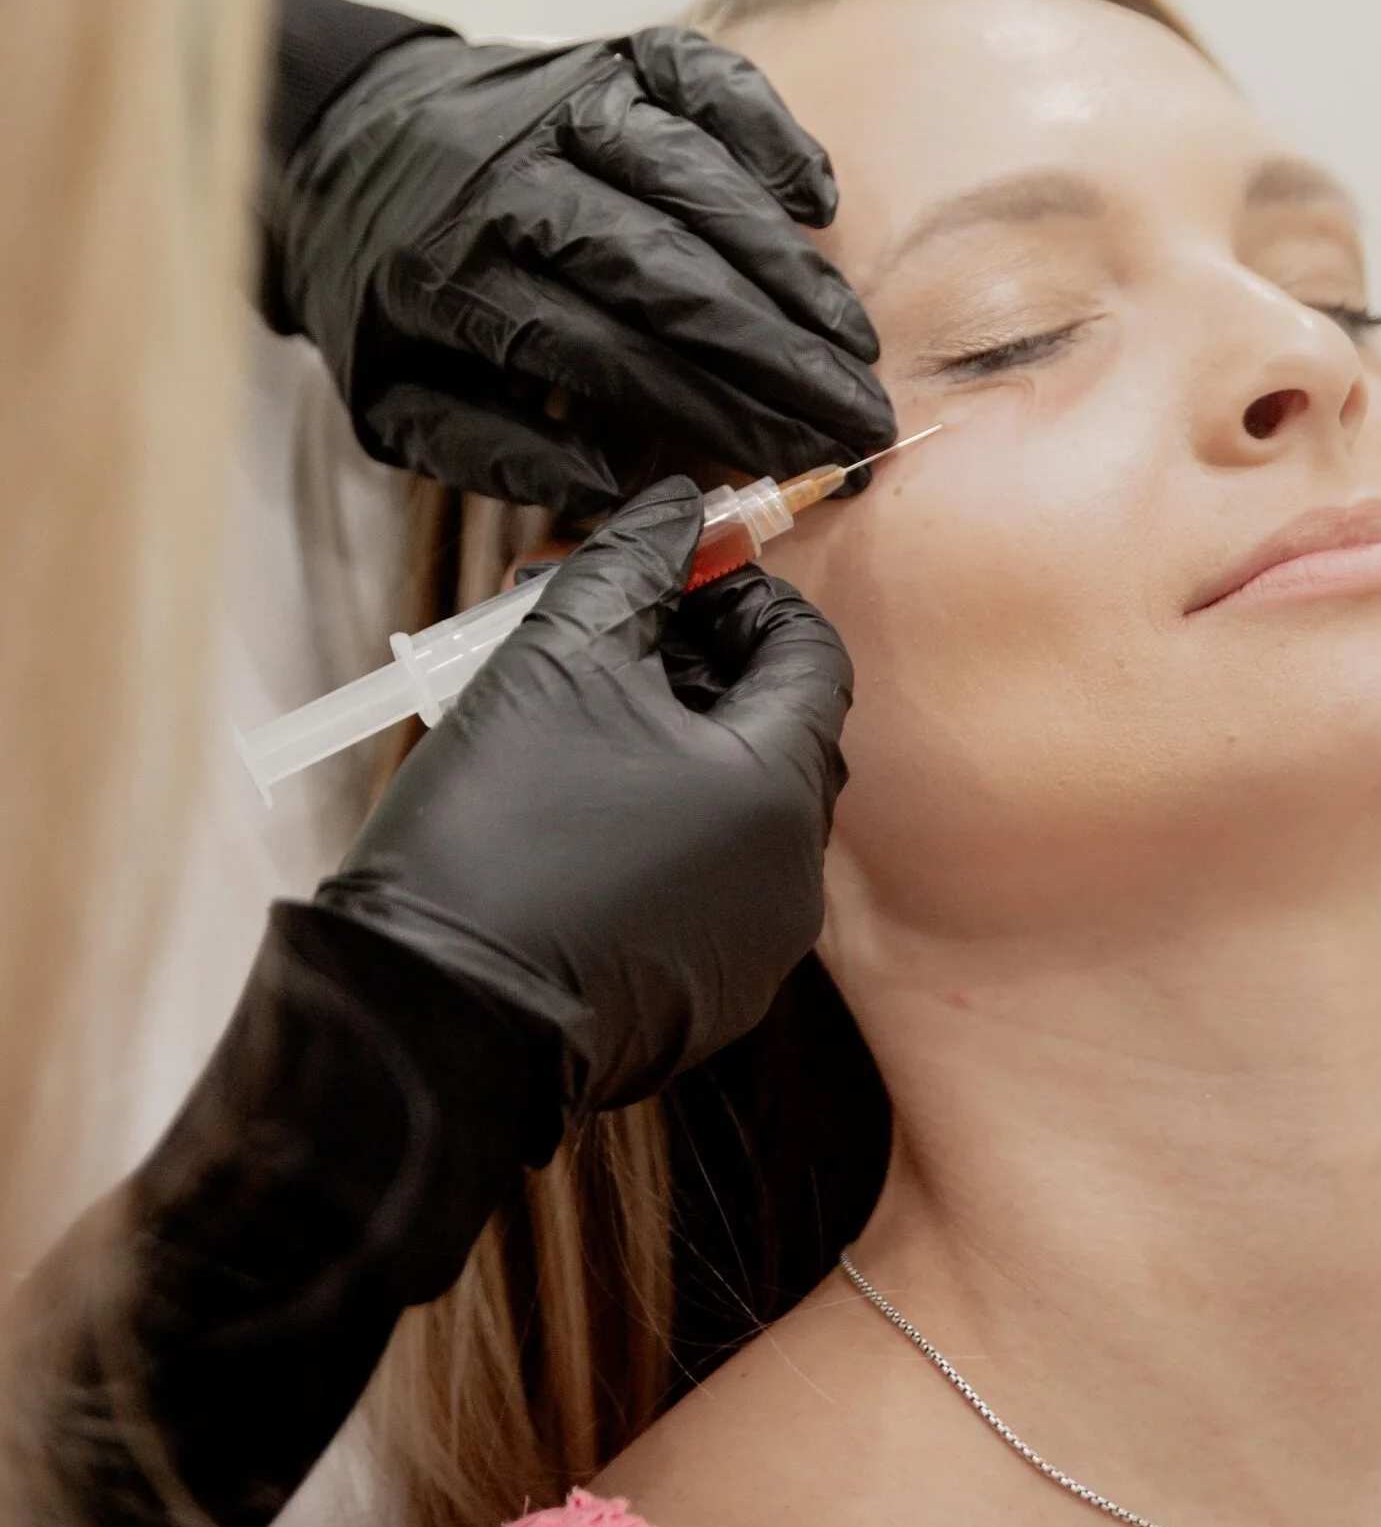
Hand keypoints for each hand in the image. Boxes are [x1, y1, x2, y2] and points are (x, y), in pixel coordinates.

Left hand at [264, 21, 895, 506]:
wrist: (348, 141)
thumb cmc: (392, 292)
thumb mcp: (396, 401)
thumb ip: (496, 455)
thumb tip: (618, 487)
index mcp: (448, 275)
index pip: (606, 353)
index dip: (712, 412)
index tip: (792, 462)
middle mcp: (510, 177)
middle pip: (665, 269)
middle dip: (776, 352)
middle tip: (855, 415)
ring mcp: (566, 103)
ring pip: (696, 176)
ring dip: (788, 265)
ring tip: (849, 340)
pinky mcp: (610, 56)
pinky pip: (706, 81)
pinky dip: (770, 132)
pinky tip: (817, 199)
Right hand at [317, 479, 853, 1111]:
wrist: (426, 1019)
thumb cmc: (496, 831)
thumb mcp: (558, 658)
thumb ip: (634, 565)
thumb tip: (682, 507)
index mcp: (778, 787)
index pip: (809, 652)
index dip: (740, 598)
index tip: (667, 580)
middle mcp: (791, 876)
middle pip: (774, 726)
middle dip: (692, 661)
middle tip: (602, 632)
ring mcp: (752, 950)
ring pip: (734, 804)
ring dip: (670, 740)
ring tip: (571, 711)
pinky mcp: (703, 1000)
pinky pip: (704, 880)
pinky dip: (658, 825)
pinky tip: (573, 805)